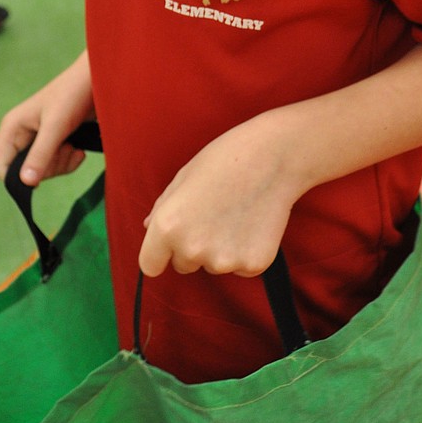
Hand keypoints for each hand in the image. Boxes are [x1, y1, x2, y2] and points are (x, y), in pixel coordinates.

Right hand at [0, 54, 93, 186]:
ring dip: (61, 164)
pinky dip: (68, 161)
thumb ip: (40, 154)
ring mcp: (39, 139)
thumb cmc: (72, 95)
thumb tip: (26, 183)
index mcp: (12, 127)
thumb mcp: (56, 126)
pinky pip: (56, 164)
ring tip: (74, 147)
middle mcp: (22, 134)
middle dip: (48, 168)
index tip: (38, 179)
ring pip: (42, 170)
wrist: (96, 80)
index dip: (16, 178)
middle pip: (24, 171)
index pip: (0, 165)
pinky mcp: (54, 141)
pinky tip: (79, 150)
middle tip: (65, 151)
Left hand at [139, 115, 295, 279]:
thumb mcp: (184, 177)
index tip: (169, 247)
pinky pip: (240, 266)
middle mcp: (191, 250)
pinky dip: (245, 250)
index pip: (150, 265)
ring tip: (236, 212)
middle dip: (193, 245)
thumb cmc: (225, 159)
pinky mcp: (253, 266)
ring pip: (213, 264)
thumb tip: (148, 228)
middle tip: (214, 213)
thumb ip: (163, 208)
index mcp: (167, 227)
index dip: (159, 254)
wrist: (273, 156)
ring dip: (221, 247)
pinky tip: (254, 222)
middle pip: (183, 265)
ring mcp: (224, 261)